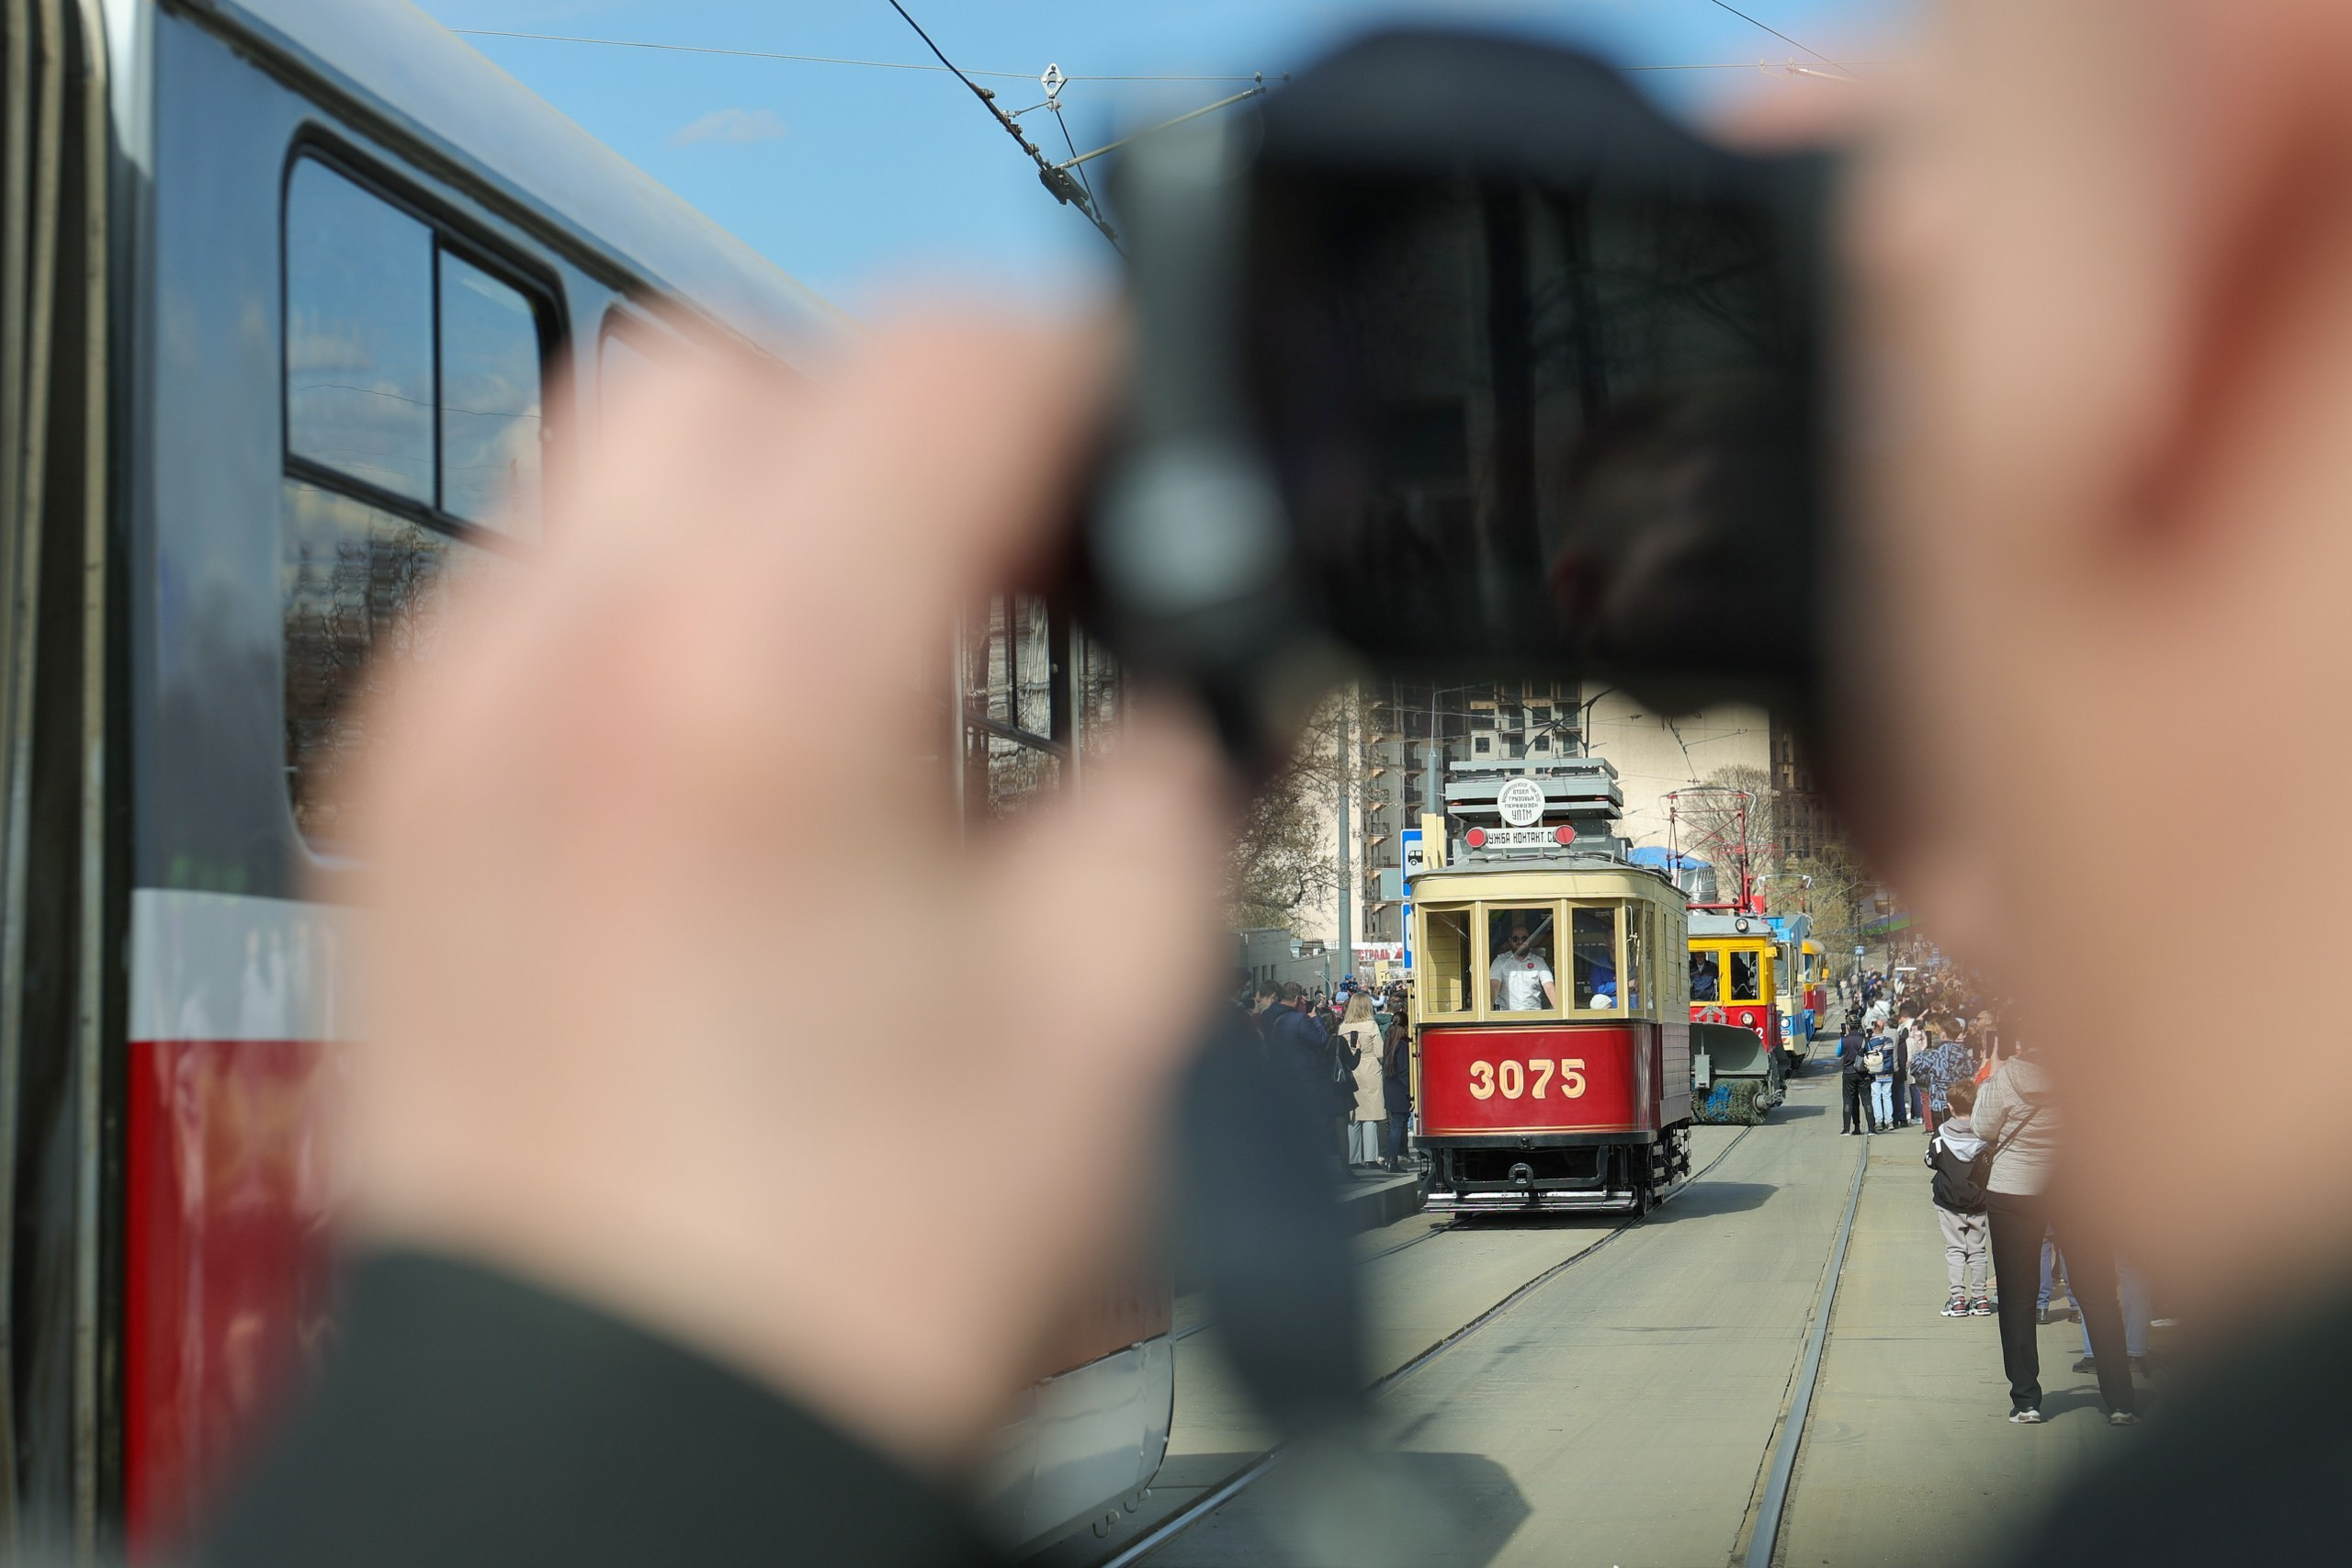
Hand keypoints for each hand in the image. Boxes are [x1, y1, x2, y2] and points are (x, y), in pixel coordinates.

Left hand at [335, 316, 1230, 1471]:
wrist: (637, 1442)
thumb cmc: (844, 1280)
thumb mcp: (1121, 1004)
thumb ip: (1178, 777)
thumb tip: (1177, 689)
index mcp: (765, 686)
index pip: (943, 364)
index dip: (1084, 365)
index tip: (1132, 425)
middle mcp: (567, 664)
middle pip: (747, 359)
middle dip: (904, 415)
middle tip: (1009, 543)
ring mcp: (457, 729)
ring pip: (616, 456)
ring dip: (771, 491)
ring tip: (879, 637)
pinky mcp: (410, 806)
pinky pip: (538, 594)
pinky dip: (661, 599)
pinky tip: (750, 734)